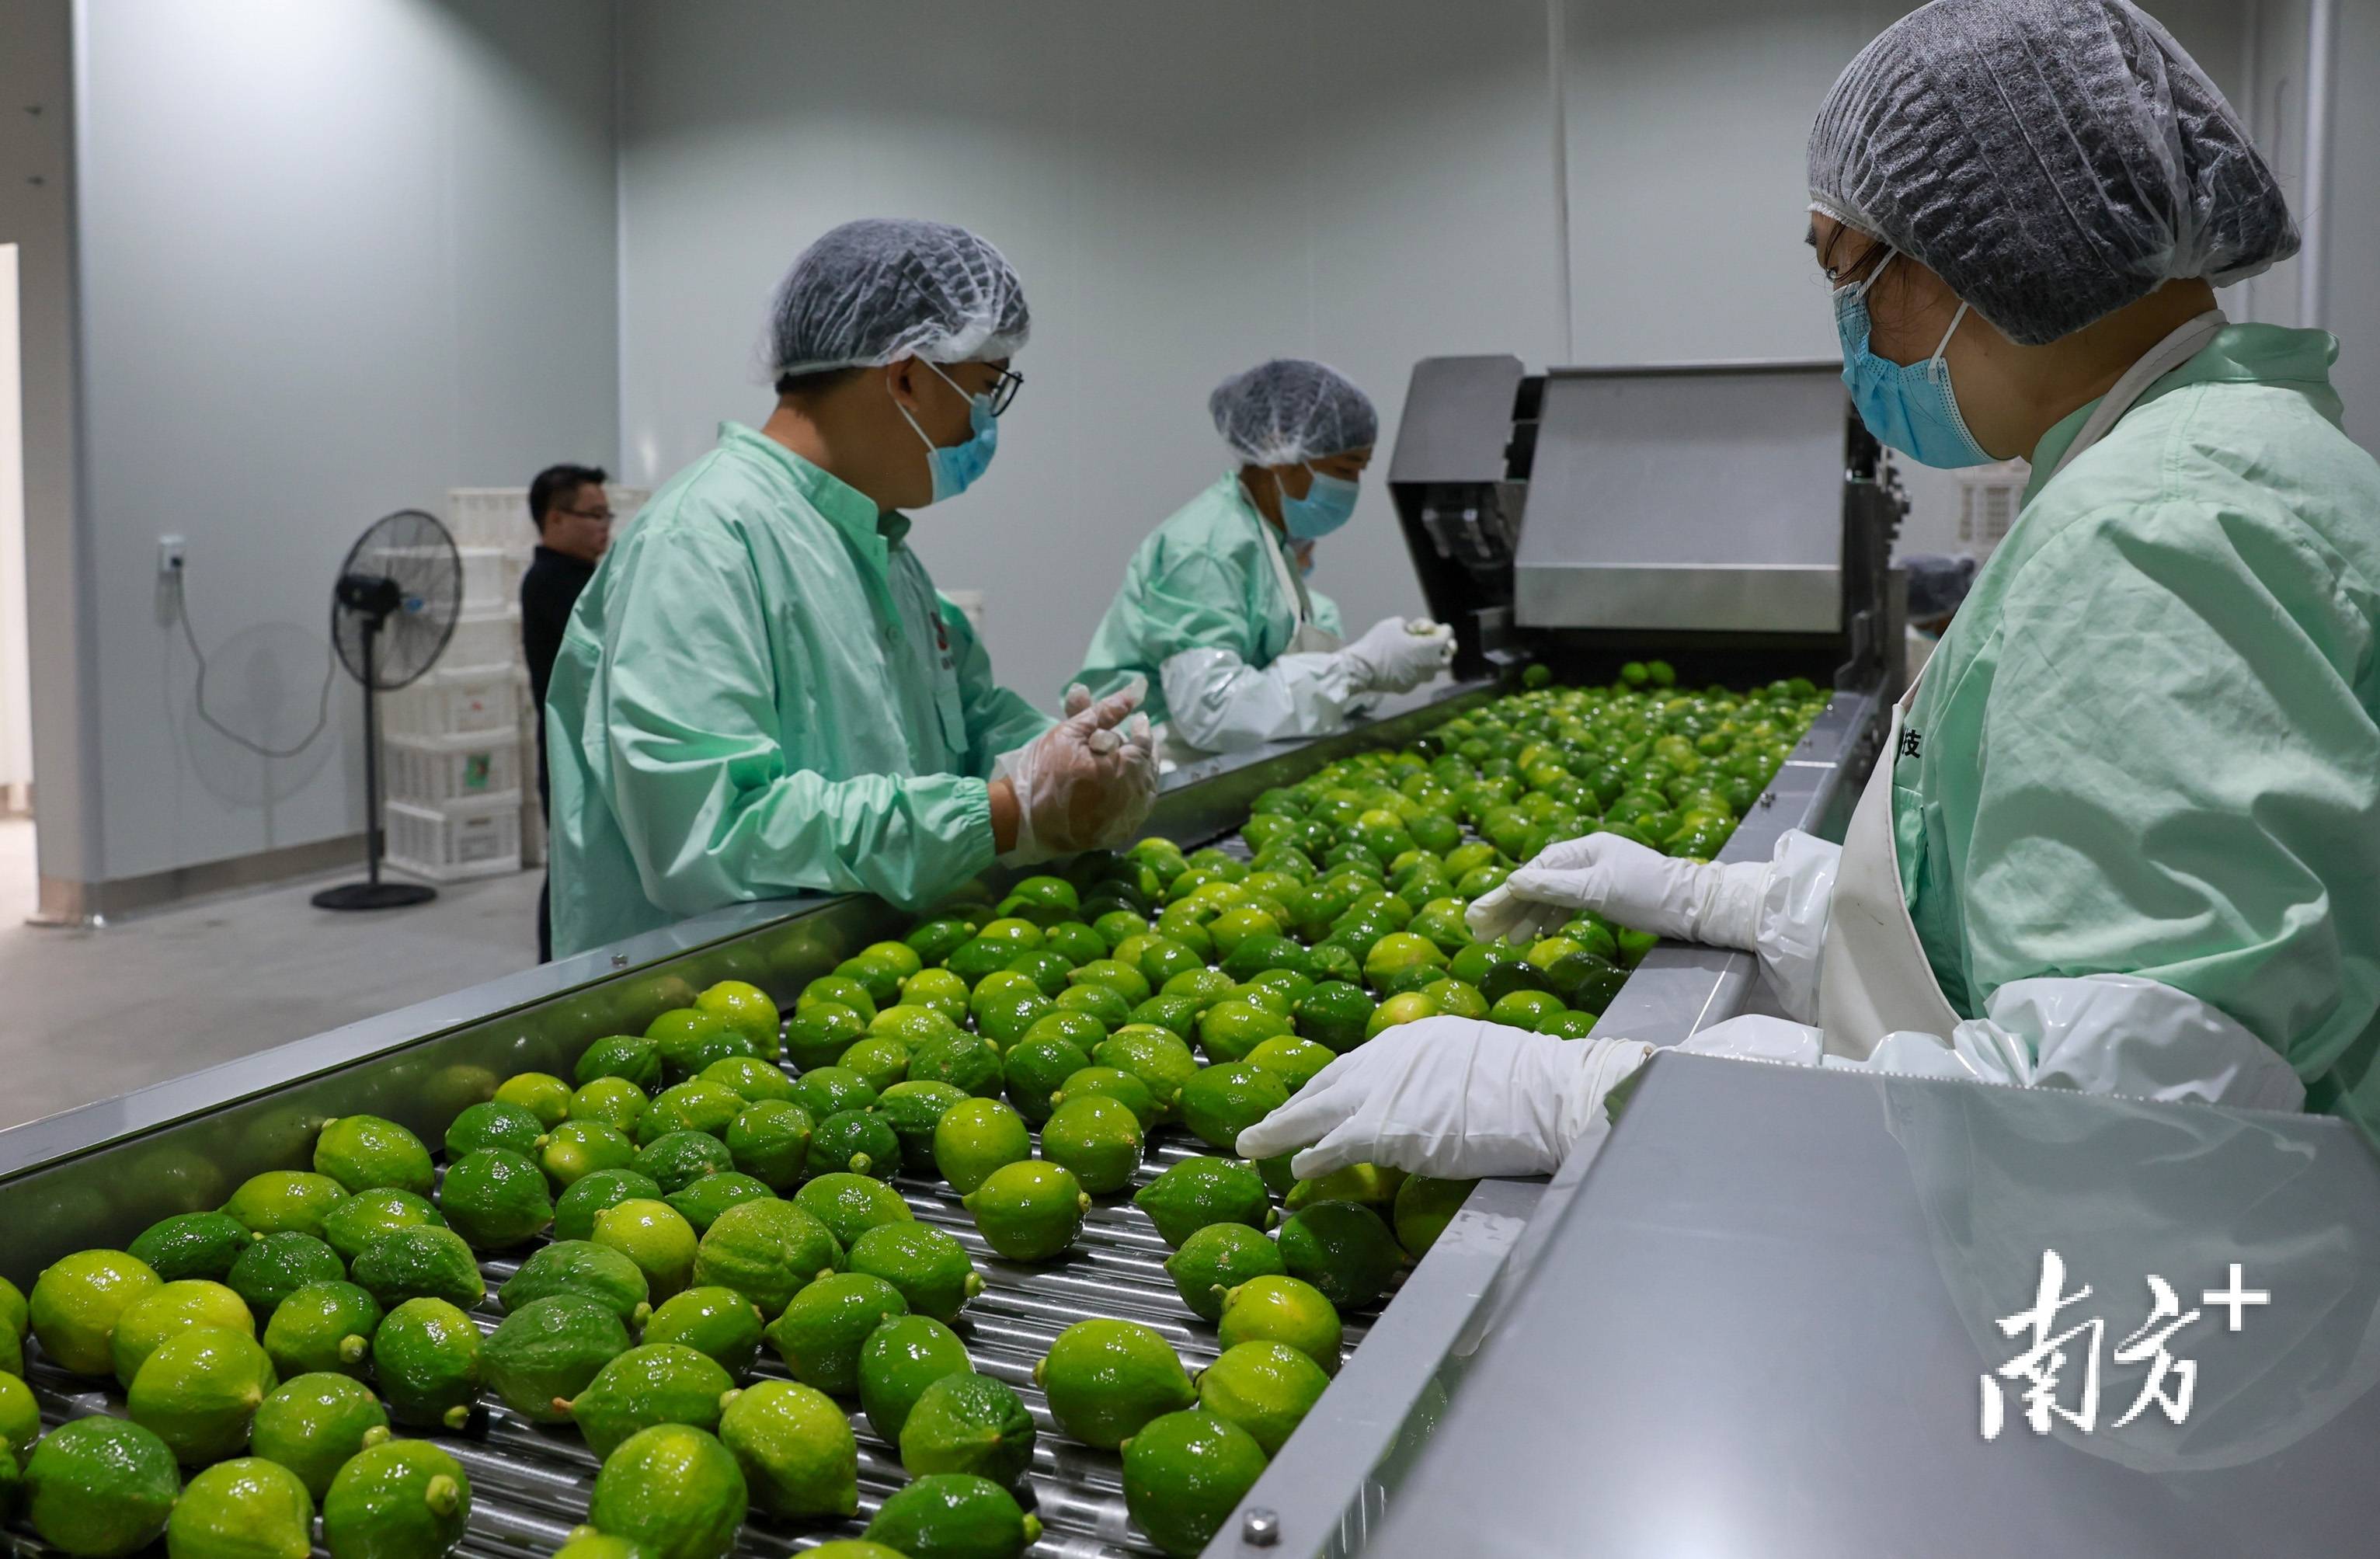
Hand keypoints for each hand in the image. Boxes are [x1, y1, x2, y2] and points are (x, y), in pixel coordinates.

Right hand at [996, 680, 1158, 861]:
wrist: (1021, 817)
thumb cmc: (1043, 770)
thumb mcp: (1070, 732)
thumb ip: (1105, 711)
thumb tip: (1135, 691)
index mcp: (1124, 769)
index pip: (1144, 745)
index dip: (1142, 730)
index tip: (1139, 720)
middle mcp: (1132, 796)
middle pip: (1148, 769)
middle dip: (1143, 752)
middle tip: (1136, 741)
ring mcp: (1126, 819)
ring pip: (1145, 792)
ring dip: (1141, 774)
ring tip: (1128, 762)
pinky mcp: (1116, 834)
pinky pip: (1135, 812)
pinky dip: (1133, 797)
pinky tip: (1122, 788)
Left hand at [1234, 1017, 1653, 1179]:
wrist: (1547, 1093)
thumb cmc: (1528, 1083)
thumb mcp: (1474, 1058)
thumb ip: (1440, 1073)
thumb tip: (1432, 1096)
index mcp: (1412, 1036)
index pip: (1354, 1064)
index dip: (1327, 1087)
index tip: (1309, 1100)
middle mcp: (1389, 1055)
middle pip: (1325, 1083)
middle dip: (1291, 1106)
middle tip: (1260, 1125)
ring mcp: (1384, 1091)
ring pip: (1316, 1112)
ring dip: (1281, 1131)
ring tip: (1254, 1146)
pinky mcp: (1386, 1128)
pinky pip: (1336, 1146)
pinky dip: (1312, 1158)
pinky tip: (1297, 1169)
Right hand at [1341, 617, 1455, 693]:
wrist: (1361, 669)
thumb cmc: (1378, 643)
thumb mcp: (1394, 624)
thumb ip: (1408, 625)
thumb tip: (1410, 631)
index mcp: (1429, 648)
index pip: (1447, 637)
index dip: (1443, 630)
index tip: (1439, 628)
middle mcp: (1428, 666)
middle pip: (1446, 660)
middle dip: (1443, 650)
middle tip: (1434, 644)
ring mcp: (1418, 679)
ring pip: (1432, 672)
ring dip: (1429, 663)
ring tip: (1418, 656)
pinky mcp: (1407, 688)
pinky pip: (1416, 679)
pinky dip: (1413, 671)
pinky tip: (1402, 666)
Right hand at [1466, 832, 1764, 950]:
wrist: (1695, 906)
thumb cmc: (1649, 892)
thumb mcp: (1598, 890)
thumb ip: (1555, 888)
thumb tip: (1513, 882)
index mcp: (1582, 849)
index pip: (1533, 872)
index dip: (1504, 894)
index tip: (1479, 914)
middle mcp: (1586, 858)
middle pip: (1537, 883)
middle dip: (1508, 907)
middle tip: (1479, 930)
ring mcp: (1596, 876)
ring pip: (1551, 896)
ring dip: (1526, 916)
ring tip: (1506, 939)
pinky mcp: (1607, 894)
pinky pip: (1568, 904)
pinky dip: (1551, 917)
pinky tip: (1539, 931)